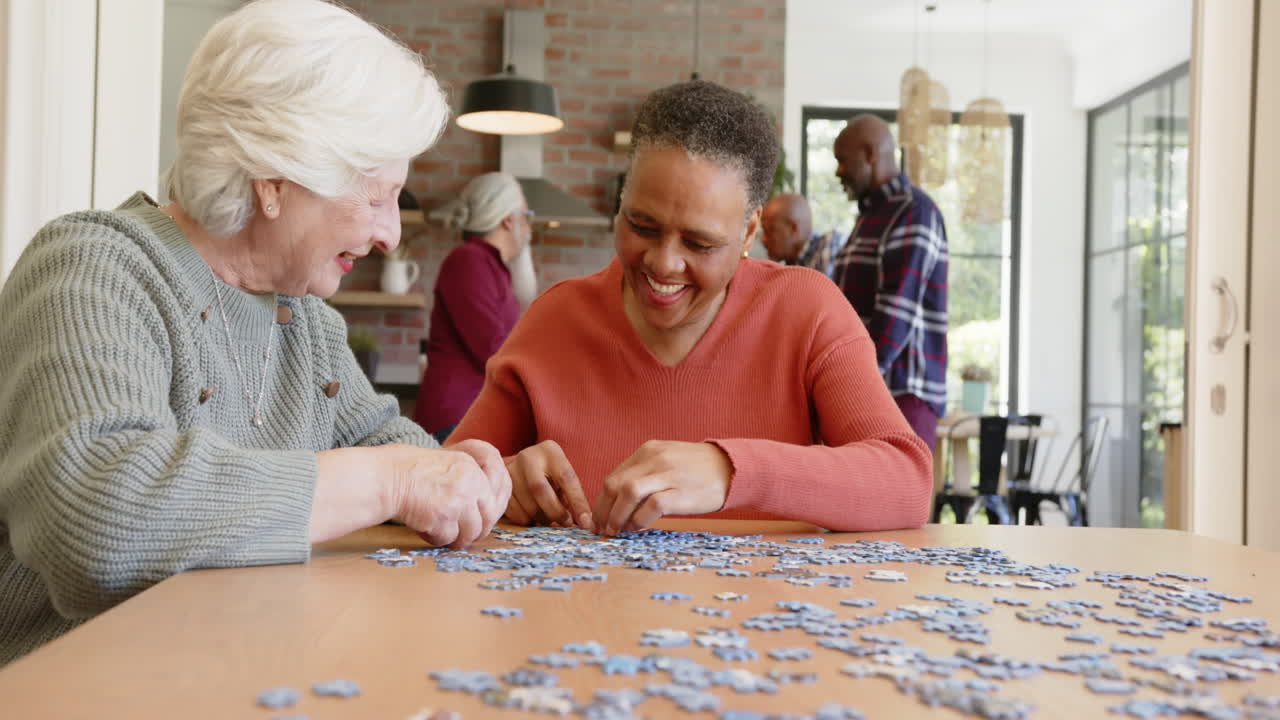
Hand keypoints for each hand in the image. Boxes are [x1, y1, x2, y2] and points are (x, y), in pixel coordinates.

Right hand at [388, 443, 510, 547]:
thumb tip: (489, 504)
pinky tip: (424, 529)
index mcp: (472, 465)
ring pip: (472, 533)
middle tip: (461, 533)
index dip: (495, 508)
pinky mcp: (444, 518)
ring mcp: (459, 500)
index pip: (503, 489)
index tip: (485, 518)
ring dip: (456, 537)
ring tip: (439, 531)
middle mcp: (471, 481)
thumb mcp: (447, 461)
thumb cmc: (408, 470)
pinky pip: (449, 539)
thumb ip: (470, 477)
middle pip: (490, 517)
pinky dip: (436, 539)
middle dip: (477, 529)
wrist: (385, 478)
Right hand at [504, 440, 592, 527]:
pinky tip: (533, 515)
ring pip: (526, 504)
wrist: (524, 468)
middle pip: (539, 490)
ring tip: (549, 518)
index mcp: (550, 451)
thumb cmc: (551, 475)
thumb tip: (586, 523)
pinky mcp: (500, 486)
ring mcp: (510, 471)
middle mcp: (528, 457)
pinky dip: (527, 520)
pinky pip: (515, 511)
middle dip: (555, 512)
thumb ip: (573, 498)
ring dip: (542, 518)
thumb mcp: (564, 479)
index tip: (586, 522)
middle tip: (565, 522)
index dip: (577, 503)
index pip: (566, 478)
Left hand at [592, 440, 731, 535]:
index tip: (599, 518)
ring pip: (628, 493)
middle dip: (603, 510)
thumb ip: (644, 474)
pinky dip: (639, 520)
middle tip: (602, 528)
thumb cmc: (697, 470)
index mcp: (648, 450)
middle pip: (615, 484)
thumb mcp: (667, 460)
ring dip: (617, 516)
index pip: (614, 476)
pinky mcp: (681, 492)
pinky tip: (637, 529)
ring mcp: (668, 474)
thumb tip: (618, 502)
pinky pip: (651, 506)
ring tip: (616, 531)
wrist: (730, 468)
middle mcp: (655, 459)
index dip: (601, 500)